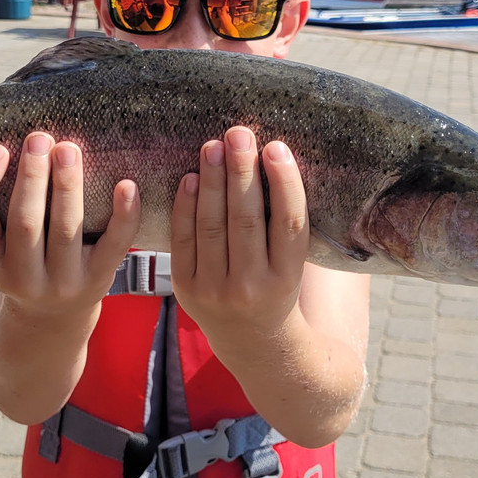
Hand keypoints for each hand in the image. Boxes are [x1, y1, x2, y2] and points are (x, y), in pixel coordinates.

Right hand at [0, 132, 140, 327]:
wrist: (53, 324)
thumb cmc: (24, 266)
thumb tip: (15, 145)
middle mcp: (22, 280)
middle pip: (25, 222)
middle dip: (31, 176)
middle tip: (39, 137)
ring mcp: (62, 284)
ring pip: (66, 229)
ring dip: (67, 184)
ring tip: (68, 148)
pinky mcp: (99, 280)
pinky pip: (115, 244)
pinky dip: (123, 213)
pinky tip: (126, 184)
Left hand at [169, 126, 309, 346]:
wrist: (254, 343)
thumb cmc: (278, 288)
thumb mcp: (293, 265)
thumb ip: (284, 223)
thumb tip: (271, 157)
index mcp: (287, 279)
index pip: (288, 224)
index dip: (283, 183)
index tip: (276, 147)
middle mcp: (250, 288)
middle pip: (245, 220)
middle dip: (241, 172)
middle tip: (239, 133)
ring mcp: (214, 291)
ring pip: (212, 226)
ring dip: (211, 181)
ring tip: (213, 145)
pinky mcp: (186, 290)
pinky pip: (183, 240)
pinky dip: (185, 206)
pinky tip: (190, 177)